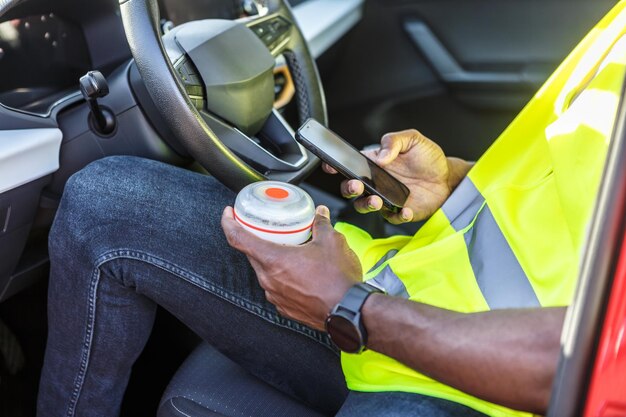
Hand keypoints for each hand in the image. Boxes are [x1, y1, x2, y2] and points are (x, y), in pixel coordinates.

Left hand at [221, 205, 361, 329]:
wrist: (350, 311)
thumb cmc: (338, 280)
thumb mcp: (331, 242)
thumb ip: (321, 224)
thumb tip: (320, 214)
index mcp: (274, 260)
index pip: (237, 238)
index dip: (228, 222)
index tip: (229, 214)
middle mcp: (269, 279)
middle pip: (250, 254)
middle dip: (254, 239)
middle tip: (263, 229)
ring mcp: (275, 296)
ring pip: (263, 271)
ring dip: (271, 259)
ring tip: (286, 250)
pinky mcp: (285, 308)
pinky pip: (275, 287)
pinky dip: (281, 276)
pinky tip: (296, 271)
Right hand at [323, 129, 460, 222]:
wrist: (448, 178)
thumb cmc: (428, 158)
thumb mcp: (413, 139)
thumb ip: (394, 141)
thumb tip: (380, 155)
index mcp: (374, 163)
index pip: (350, 164)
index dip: (336, 165)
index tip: (330, 165)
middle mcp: (376, 182)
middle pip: (350, 189)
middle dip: (348, 188)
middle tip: (356, 185)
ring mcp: (385, 198)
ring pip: (364, 206)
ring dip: (366, 204)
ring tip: (377, 200)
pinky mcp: (398, 211)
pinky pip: (391, 217)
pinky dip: (396, 215)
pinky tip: (405, 209)